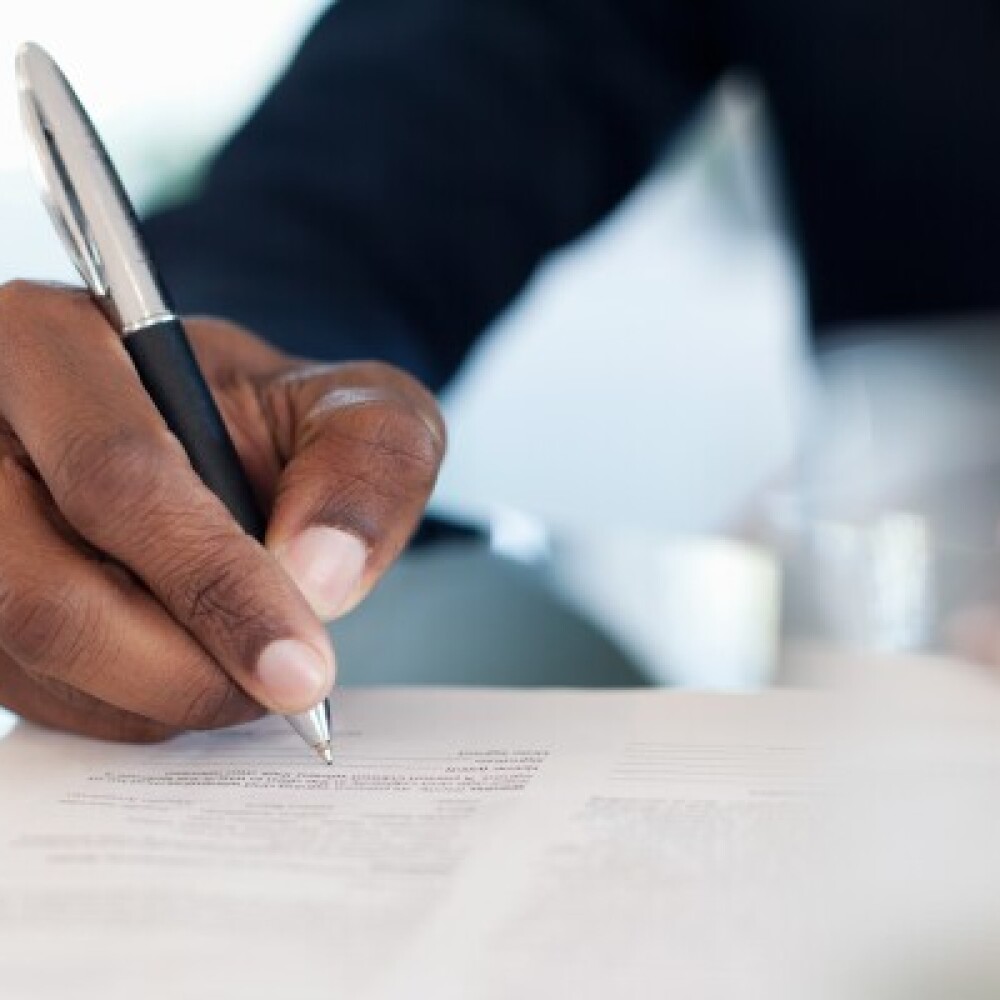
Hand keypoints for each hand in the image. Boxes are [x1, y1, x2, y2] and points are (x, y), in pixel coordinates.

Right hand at [0, 281, 444, 740]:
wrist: (213, 447)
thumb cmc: (272, 422)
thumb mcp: (350, 409)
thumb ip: (364, 462)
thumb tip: (318, 575)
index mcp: (55, 343)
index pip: (118, 478)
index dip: (217, 586)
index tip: (302, 668)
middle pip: (46, 593)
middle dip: (185, 670)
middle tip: (284, 691)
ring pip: (34, 656)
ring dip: (160, 696)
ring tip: (245, 669)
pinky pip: (34, 692)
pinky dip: (128, 708)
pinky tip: (188, 670)